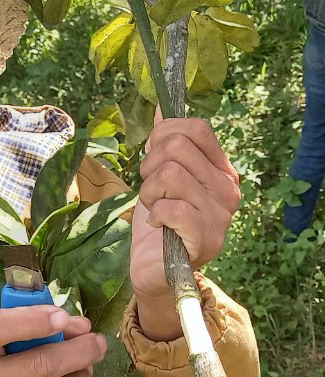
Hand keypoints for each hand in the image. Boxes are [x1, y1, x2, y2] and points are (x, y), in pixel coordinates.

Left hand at [130, 111, 240, 338]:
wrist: (155, 270)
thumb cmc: (157, 223)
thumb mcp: (156, 177)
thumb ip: (164, 144)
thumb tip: (163, 107)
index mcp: (219, 170)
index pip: (196, 128)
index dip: (163, 135)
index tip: (152, 159)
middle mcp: (227, 189)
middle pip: (177, 146)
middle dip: (149, 166)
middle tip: (151, 191)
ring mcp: (220, 215)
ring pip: (170, 173)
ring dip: (149, 191)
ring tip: (154, 209)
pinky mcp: (206, 238)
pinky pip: (171, 207)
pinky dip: (154, 213)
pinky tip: (158, 226)